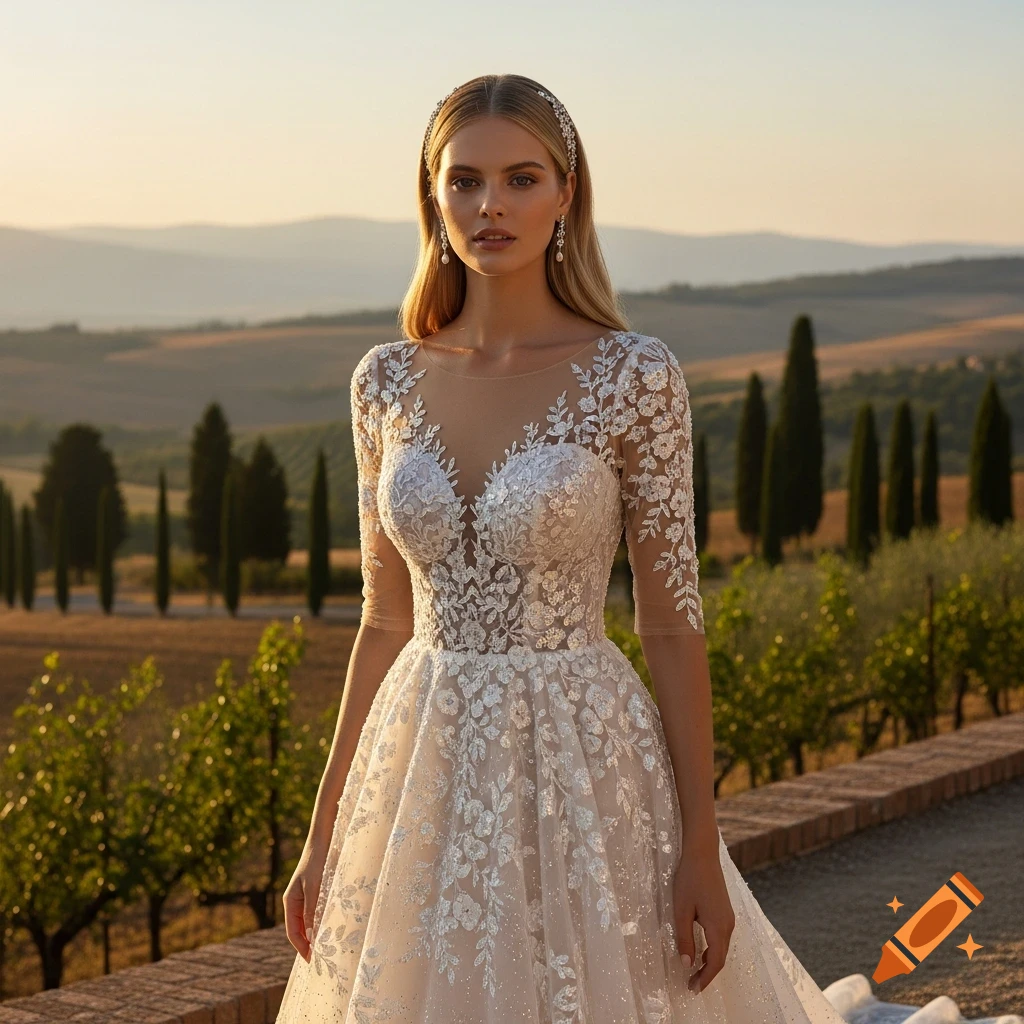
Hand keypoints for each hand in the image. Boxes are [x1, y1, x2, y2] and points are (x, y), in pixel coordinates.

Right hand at [283, 841, 328, 962]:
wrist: (324, 839)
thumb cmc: (318, 862)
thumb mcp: (315, 888)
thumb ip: (312, 911)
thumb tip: (311, 937)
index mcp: (291, 902)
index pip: (293, 933)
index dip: (302, 949)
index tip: (313, 962)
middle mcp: (296, 902)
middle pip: (299, 930)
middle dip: (308, 945)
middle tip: (323, 960)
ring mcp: (305, 897)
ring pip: (308, 923)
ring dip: (316, 935)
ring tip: (328, 949)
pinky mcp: (316, 892)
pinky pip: (316, 913)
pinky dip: (321, 923)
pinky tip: (332, 928)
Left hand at [672, 840, 735, 995]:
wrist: (702, 853)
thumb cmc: (689, 879)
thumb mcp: (682, 910)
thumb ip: (684, 938)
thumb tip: (687, 964)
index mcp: (718, 927)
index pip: (715, 962)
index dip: (705, 978)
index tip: (693, 989)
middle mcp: (728, 925)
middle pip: (720, 958)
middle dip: (707, 974)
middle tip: (692, 985)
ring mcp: (728, 917)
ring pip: (722, 947)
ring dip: (710, 962)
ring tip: (695, 972)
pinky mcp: (725, 910)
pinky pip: (721, 937)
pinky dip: (712, 949)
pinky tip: (701, 951)